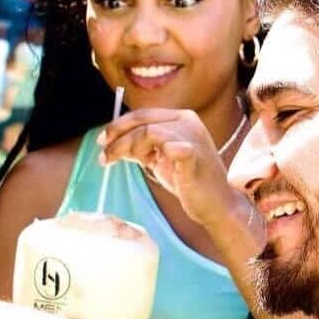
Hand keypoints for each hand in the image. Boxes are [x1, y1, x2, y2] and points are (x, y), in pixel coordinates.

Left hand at [99, 109, 259, 238]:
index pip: (143, 114)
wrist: (215, 205)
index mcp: (181, 118)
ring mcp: (193, 138)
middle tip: (103, 155)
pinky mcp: (194, 157)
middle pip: (142, 122)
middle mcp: (188, 123)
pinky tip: (147, 164)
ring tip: (117, 163)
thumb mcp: (159, 159)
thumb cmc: (187, 181)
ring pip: (149, 132)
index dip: (118, 125)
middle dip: (117, 137)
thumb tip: (111, 143)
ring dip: (127, 147)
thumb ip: (140, 147)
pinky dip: (156, 152)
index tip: (102, 141)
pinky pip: (173, 148)